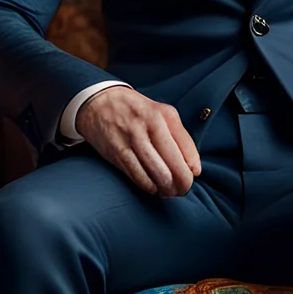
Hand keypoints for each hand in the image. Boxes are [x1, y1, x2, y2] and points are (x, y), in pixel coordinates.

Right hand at [75, 85, 201, 197]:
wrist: (99, 101)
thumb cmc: (136, 111)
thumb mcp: (160, 112)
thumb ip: (176, 134)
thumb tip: (191, 167)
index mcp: (163, 115)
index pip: (186, 147)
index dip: (192, 167)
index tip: (194, 174)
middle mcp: (149, 126)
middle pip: (173, 163)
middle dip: (182, 182)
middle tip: (183, 189)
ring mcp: (131, 139)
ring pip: (156, 173)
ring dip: (166, 188)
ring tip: (170, 192)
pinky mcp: (117, 152)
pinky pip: (137, 176)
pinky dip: (148, 187)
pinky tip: (153, 188)